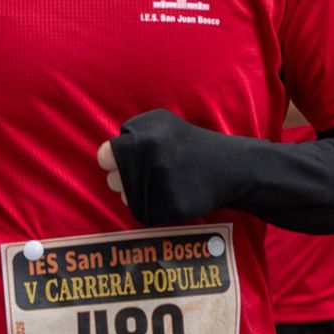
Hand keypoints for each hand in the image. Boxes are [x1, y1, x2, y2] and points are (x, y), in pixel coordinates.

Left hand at [98, 109, 225, 223]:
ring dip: (139, 192)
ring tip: (165, 180)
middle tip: (154, 169)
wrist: (229, 167)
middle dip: (128, 176)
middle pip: (113, 180)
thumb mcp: (159, 121)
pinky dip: (156, 205)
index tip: (131, 159)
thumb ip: (130, 133)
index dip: (115, 159)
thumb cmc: (188, 142)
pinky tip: (174, 192)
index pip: (104, 157)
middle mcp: (145, 163)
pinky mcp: (168, 208)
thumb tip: (108, 154)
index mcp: (139, 139)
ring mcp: (157, 187)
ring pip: (127, 198)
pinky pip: (146, 212)